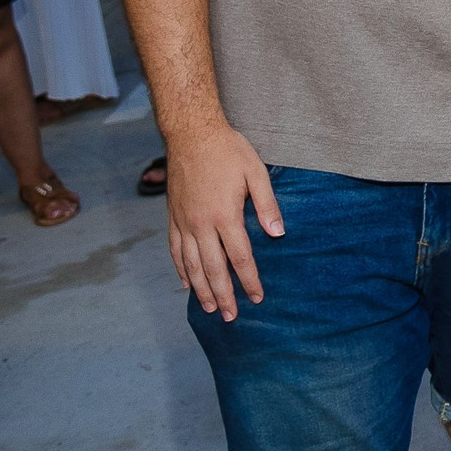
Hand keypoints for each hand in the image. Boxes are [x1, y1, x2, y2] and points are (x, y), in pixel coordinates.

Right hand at [165, 122, 282, 320]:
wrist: (191, 134)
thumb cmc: (228, 151)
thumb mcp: (256, 173)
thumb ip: (267, 205)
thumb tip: (278, 234)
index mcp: (224, 215)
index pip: (239, 257)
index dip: (249, 280)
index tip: (257, 297)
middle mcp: (200, 224)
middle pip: (213, 269)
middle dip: (224, 295)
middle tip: (232, 316)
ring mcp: (183, 222)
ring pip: (191, 265)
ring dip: (201, 289)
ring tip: (210, 308)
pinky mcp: (172, 217)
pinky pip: (174, 250)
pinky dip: (180, 270)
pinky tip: (186, 283)